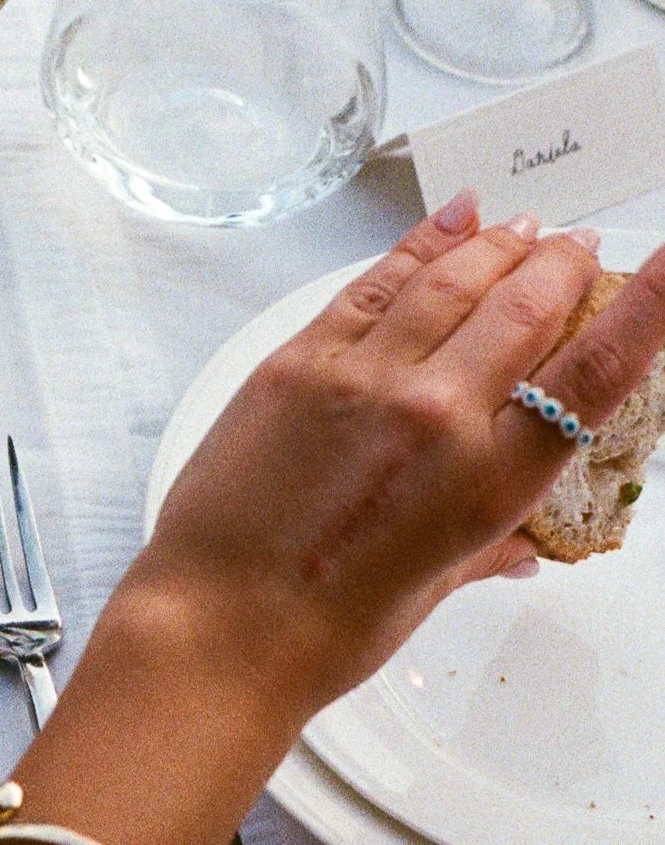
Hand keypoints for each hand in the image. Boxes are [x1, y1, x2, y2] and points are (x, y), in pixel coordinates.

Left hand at [125, 197, 664, 738]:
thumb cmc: (325, 625)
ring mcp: (365, 376)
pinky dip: (420, 245)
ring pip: (452, 280)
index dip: (643, 310)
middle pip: (525, 307)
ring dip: (497, 246)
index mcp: (490, 481)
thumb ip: (486, 550)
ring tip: (526, 227)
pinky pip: (375, 283)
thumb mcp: (436, 586)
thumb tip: (518, 550)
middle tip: (581, 246)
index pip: (593, 374)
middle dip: (561, 266)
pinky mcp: (301, 357)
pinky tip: (451, 219)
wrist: (221, 621)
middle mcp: (437, 413)